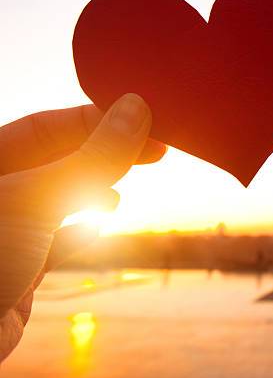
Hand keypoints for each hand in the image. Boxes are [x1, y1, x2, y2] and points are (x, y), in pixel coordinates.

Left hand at [0, 94, 165, 360]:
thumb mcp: (41, 197)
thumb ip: (92, 156)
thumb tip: (136, 109)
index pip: (47, 126)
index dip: (99, 122)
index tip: (144, 125)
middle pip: (57, 160)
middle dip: (104, 156)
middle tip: (153, 153)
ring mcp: (5, 232)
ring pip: (59, 199)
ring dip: (94, 192)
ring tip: (116, 195)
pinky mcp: (15, 268)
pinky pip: (53, 239)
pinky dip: (79, 231)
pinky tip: (97, 227)